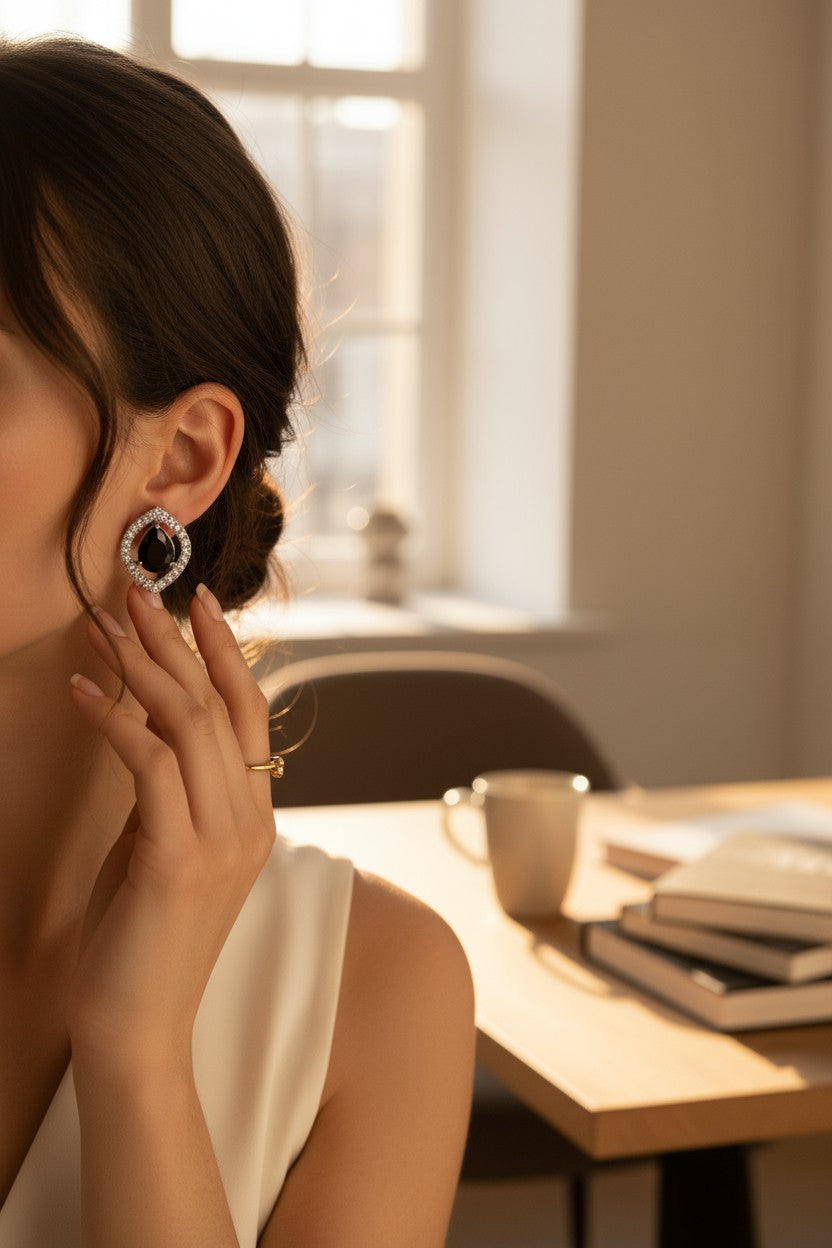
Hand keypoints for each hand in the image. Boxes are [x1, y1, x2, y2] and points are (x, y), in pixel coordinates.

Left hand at [68, 581, 275, 1071]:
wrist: (138, 1029)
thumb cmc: (141, 937)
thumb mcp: (163, 844)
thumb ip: (170, 786)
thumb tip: (149, 717)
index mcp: (255, 816)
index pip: (249, 714)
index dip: (224, 652)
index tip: (197, 601)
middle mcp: (250, 820)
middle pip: (220, 705)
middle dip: (177, 640)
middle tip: (138, 590)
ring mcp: (223, 840)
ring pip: (190, 724)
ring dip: (142, 666)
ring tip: (102, 624)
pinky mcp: (179, 858)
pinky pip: (149, 765)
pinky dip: (114, 719)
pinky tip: (80, 692)